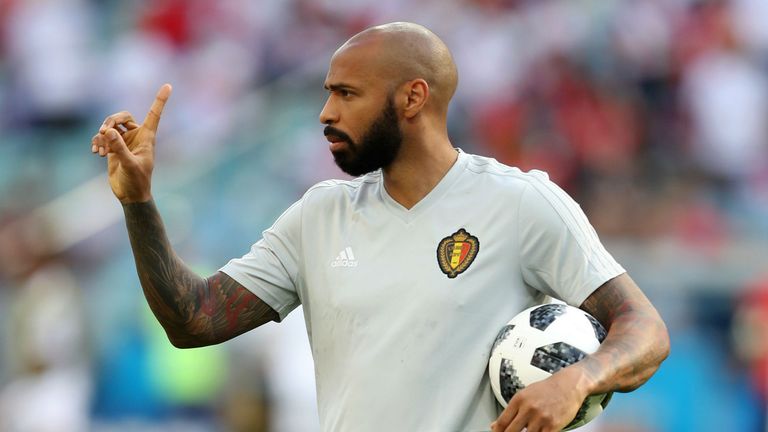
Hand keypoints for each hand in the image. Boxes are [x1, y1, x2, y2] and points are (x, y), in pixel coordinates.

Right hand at [91, 84, 171, 202]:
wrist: (129, 194)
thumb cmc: (136, 181)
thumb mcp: (129, 164)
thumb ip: (119, 148)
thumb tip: (108, 131)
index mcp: (147, 137)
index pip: (154, 114)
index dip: (160, 100)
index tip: (169, 85)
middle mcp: (136, 136)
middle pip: (122, 116)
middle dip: (110, 120)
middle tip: (104, 131)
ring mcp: (123, 141)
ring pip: (110, 126)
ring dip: (102, 134)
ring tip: (100, 149)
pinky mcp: (113, 147)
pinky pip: (102, 137)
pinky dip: (98, 141)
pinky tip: (96, 152)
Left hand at [491, 365, 590, 431]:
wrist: (569, 385)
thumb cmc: (547, 389)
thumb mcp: (525, 394)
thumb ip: (511, 409)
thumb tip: (495, 424)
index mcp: (519, 399)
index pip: (502, 421)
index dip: (497, 431)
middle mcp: (528, 408)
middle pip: (511, 431)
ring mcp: (541, 418)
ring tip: (526, 431)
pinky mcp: (553, 425)